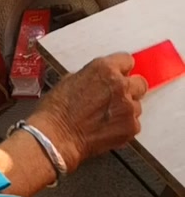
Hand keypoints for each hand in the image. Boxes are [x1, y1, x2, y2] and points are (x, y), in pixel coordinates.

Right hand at [29, 53, 147, 171]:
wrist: (57, 135)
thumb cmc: (58, 109)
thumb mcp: (71, 79)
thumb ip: (94, 76)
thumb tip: (101, 80)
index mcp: (104, 68)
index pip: (127, 61)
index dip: (122, 69)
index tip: (120, 74)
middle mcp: (120, 85)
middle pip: (139, 83)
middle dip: (130, 88)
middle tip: (117, 96)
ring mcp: (127, 107)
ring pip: (137, 105)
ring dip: (126, 109)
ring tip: (108, 115)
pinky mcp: (131, 127)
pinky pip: (135, 123)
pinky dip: (124, 126)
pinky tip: (108, 127)